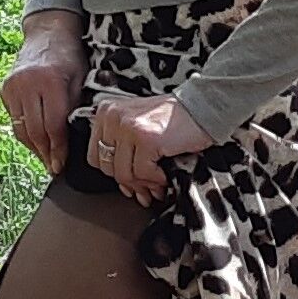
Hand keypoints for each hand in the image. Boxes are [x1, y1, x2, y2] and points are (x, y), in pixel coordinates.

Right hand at [1, 11, 86, 174]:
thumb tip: (73, 144)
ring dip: (34, 147)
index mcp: (50, 81)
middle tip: (53, 167)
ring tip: (45, 158)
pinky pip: (14, 120)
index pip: (53, 126)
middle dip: (45, 153)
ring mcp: (12, 86)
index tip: (61, 164)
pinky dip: (25, 133)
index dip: (58, 149)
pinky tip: (36, 142)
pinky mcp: (4, 89)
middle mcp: (27, 84)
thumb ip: (75, 109)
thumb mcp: (80, 81)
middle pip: (35, 131)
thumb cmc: (70, 57)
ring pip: (21, 129)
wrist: (47, 33)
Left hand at [89, 92, 214, 206]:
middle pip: (108, 167)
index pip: (94, 156)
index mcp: (106, 112)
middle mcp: (113, 117)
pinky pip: (143, 172)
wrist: (203, 109)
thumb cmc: (174, 119)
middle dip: (130, 182)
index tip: (131, 180)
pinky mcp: (145, 138)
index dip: (113, 173)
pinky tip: (166, 174)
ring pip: (124, 173)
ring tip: (157, 185)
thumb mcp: (138, 125)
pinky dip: (157, 179)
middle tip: (147, 189)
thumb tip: (123, 186)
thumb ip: (124, 149)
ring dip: (144, 184)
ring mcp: (128, 127)